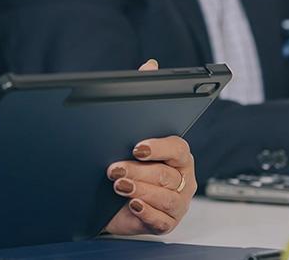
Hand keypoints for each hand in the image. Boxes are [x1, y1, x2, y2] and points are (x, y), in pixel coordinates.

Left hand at [103, 59, 196, 235]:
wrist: (107, 197)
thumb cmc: (125, 159)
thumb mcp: (129, 127)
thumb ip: (141, 93)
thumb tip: (151, 65)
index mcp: (177, 154)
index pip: (177, 147)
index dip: (158, 148)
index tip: (137, 147)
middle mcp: (181, 177)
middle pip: (166, 175)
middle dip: (138, 171)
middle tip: (114, 169)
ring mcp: (176, 201)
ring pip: (166, 198)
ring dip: (140, 191)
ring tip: (118, 185)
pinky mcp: (166, 222)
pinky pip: (163, 220)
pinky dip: (147, 213)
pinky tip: (133, 204)